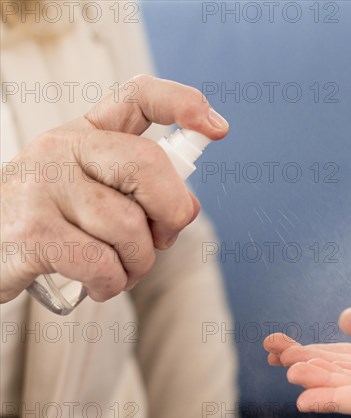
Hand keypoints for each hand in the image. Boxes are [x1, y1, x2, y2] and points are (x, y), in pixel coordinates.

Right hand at [1, 75, 228, 302]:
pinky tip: (99, 284)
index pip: (137, 97)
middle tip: (161, 239)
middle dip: (172, 213)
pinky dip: (112, 284)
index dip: (182, 104)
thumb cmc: (55, 224)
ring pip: (129, 227)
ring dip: (137, 264)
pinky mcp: (30, 232)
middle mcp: (62, 148)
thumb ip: (143, 194)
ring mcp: (42, 186)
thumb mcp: (96, 195)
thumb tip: (189, 207)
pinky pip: (102, 264)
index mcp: (86, 134)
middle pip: (147, 166)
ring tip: (118, 269)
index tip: (216, 128)